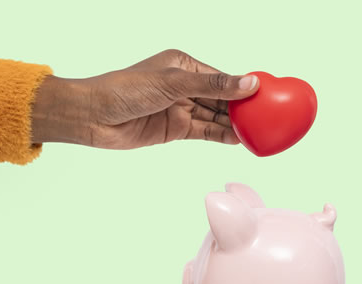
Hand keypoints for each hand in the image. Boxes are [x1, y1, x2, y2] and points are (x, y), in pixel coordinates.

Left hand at [31, 49, 258, 148]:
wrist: (93, 117)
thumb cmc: (125, 90)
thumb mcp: (173, 83)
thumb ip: (213, 85)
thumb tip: (248, 82)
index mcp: (184, 66)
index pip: (222, 77)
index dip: (244, 87)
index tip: (268, 96)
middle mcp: (184, 86)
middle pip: (221, 98)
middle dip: (243, 109)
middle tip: (269, 118)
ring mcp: (180, 108)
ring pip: (215, 117)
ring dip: (234, 125)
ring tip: (259, 132)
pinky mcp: (175, 129)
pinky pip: (205, 132)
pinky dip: (221, 136)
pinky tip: (239, 140)